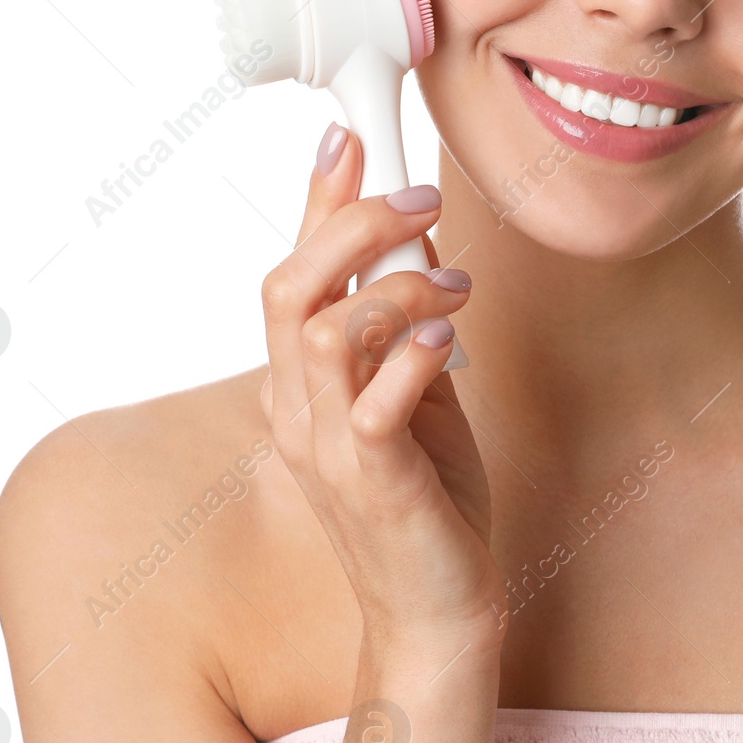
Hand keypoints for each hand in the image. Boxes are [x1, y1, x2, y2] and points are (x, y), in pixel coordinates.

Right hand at [258, 124, 505, 655]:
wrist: (437, 604)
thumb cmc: (426, 492)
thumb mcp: (412, 384)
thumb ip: (400, 316)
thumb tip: (411, 233)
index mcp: (299, 382)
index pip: (290, 272)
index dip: (316, 199)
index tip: (350, 138)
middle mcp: (297, 409)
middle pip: (287, 288)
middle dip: (353, 223)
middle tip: (422, 200)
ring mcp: (327, 448)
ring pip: (322, 331)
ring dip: (396, 287)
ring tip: (455, 287)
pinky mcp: (372, 481)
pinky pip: (373, 403)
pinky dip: (413, 355)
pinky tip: (449, 339)